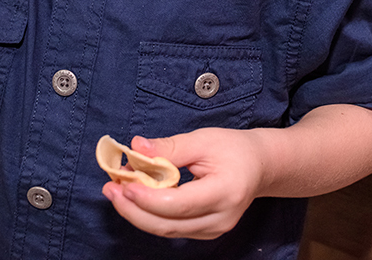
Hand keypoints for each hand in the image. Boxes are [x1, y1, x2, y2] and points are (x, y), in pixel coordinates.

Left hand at [101, 129, 266, 239]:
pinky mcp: (205, 232)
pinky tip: (135, 198)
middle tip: (111, 188)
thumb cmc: (234, 148)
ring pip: (166, 230)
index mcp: (225, 192)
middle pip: (168, 224)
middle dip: (133, 209)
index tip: (125, 183)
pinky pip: (171, 228)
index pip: (179, 204)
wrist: (260, 165)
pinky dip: (150, 215)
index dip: (148, 197)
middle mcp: (220, 218)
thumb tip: (136, 149)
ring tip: (116, 191)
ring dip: (137, 213)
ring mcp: (214, 229)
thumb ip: (170, 148)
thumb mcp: (204, 139)